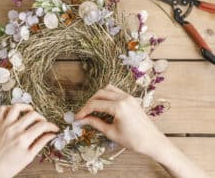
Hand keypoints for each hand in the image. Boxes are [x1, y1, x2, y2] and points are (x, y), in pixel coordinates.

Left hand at [0, 104, 58, 177]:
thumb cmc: (8, 167)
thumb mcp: (28, 157)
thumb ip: (41, 143)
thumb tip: (51, 135)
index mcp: (23, 139)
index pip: (42, 126)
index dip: (51, 126)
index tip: (55, 129)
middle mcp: (14, 130)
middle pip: (33, 115)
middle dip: (42, 118)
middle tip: (44, 124)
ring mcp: (5, 126)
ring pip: (17, 107)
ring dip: (26, 107)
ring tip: (31, 112)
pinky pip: (2, 110)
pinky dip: (10, 107)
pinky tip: (16, 112)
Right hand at [76, 84, 209, 177]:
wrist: (153, 141)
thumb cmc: (133, 140)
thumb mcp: (111, 133)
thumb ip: (95, 123)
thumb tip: (82, 120)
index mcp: (118, 106)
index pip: (95, 104)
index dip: (83, 111)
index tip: (77, 118)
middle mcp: (123, 98)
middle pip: (100, 93)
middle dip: (89, 103)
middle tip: (83, 114)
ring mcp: (128, 97)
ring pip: (108, 89)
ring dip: (98, 97)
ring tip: (93, 108)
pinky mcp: (131, 99)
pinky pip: (116, 92)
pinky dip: (107, 96)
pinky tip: (104, 106)